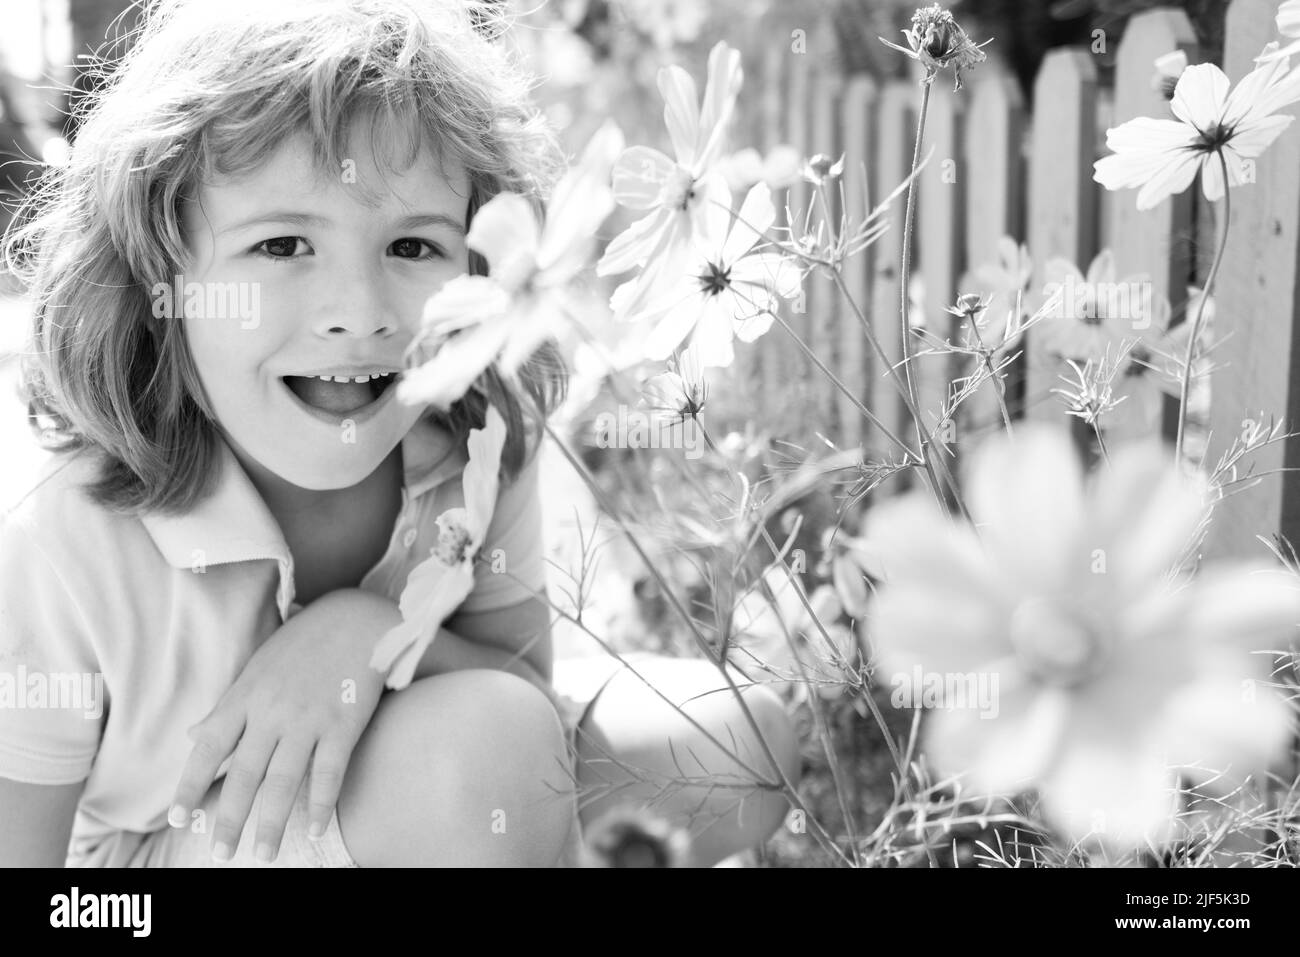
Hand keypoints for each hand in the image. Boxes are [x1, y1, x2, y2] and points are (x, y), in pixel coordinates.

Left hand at [168, 589, 399, 862]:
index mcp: (246, 696)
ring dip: (273, 822)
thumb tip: (194, 734)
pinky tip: (315, 828)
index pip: (209, 748)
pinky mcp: (344, 723)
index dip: (190, 785)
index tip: (176, 819)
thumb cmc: (305, 643)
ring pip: (284, 781)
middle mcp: (272, 712)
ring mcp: (309, 719)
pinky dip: (321, 803)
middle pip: (244, 775)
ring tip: (265, 854)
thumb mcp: (258, 667)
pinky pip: (329, 772)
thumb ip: (228, 705)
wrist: (357, 617)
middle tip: (221, 855)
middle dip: (229, 819)